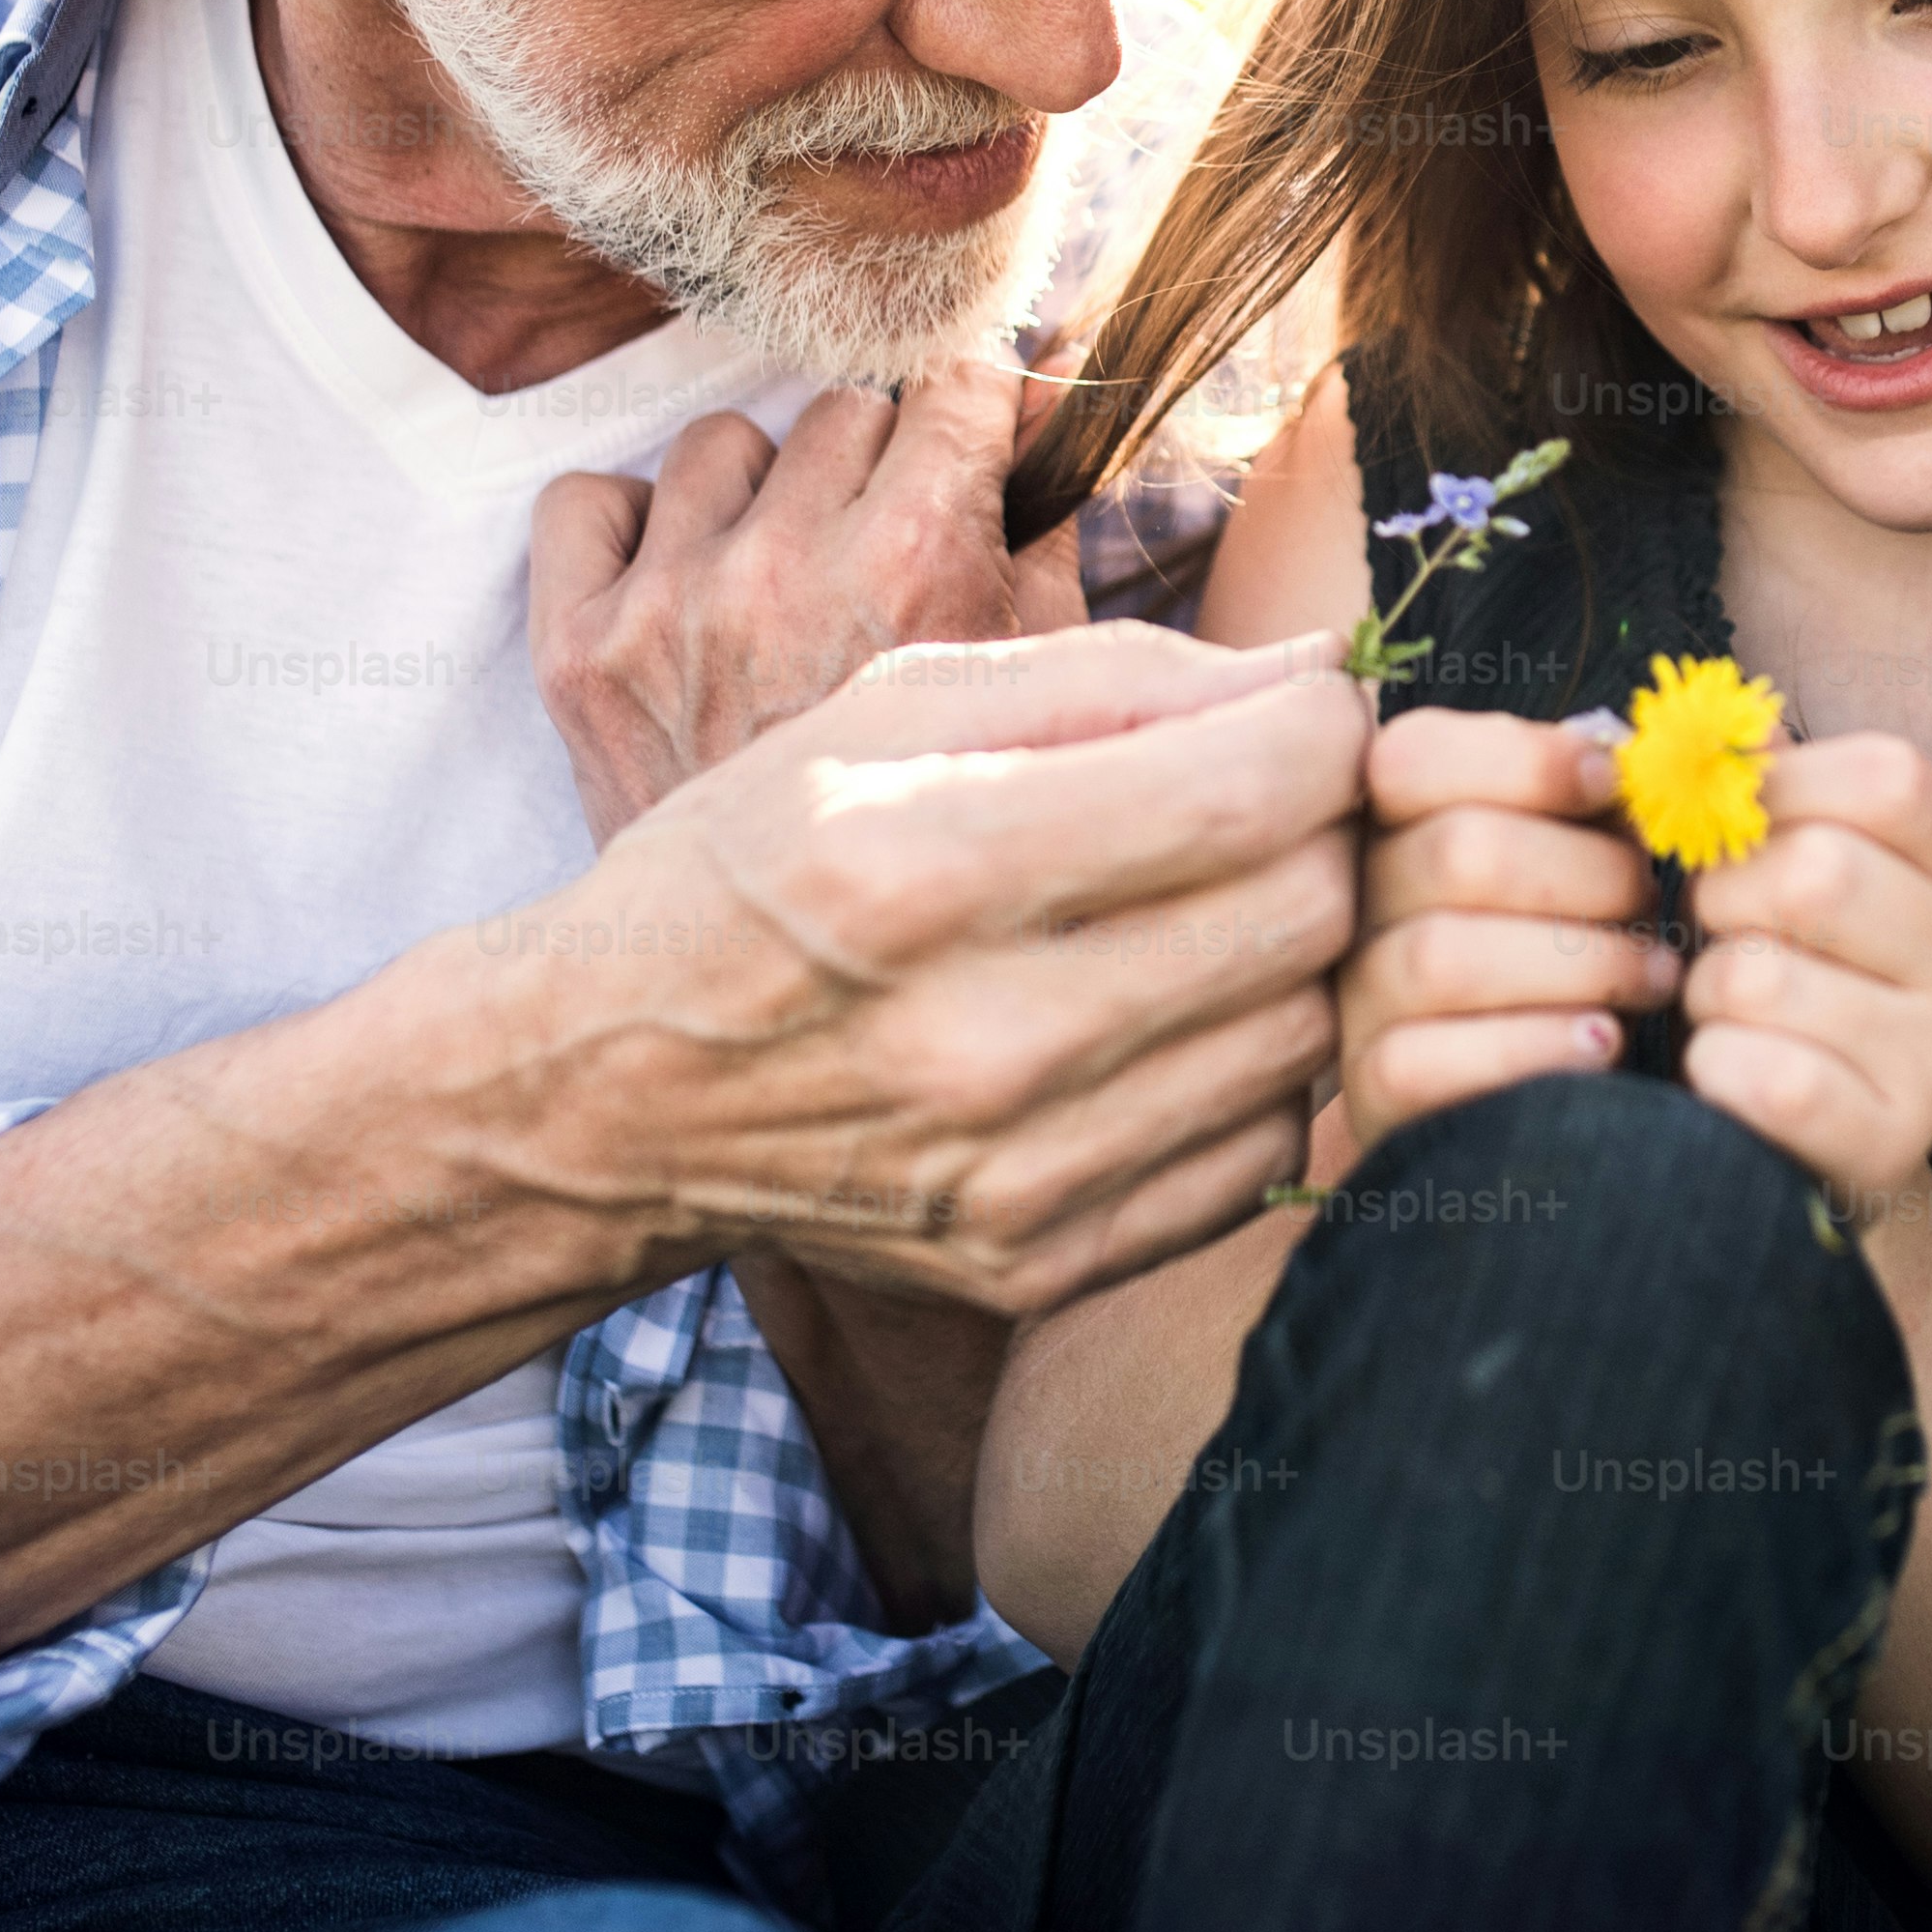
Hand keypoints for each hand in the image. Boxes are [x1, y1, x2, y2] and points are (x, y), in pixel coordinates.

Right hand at [443, 620, 1363, 1318]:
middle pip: (1310, 913)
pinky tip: (1170, 1019)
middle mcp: (978, 1040)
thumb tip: (1321, 666)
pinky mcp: (1041, 1265)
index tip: (1298, 708)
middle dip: (1325, 831)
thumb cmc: (757, 863)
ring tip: (1210, 906)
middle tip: (1266, 802)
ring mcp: (1015, 1176)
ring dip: (1296, 953)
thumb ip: (1117, 675)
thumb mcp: (889, 708)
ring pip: (1304, 1035)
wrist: (607, 1095)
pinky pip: (1259, 1152)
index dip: (1322, 724)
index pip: (1259, 787)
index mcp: (928, 863)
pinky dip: (1248, 1070)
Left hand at [530, 355, 1072, 840]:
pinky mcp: (577, 651)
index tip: (968, 441)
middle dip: (877, 464)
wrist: (798, 980)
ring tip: (786, 591)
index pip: (951, 378)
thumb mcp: (1039, 679)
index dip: (970, 407)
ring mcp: (669, 607)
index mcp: (919, 563)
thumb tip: (1052, 386)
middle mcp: (786, 569)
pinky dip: (630, 530)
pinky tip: (682, 592)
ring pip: (722, 444)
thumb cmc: (945, 829)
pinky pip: (587, 500)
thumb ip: (1047, 522)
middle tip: (885, 553)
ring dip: (761, 498)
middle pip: (843, 405)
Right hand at [1338, 711, 1677, 1147]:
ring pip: (1442, 959)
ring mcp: (1354, 1000)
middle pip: (1457, 853)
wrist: (1536, 1096)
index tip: (1611, 781)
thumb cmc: (1574, 946)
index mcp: (1395, 822)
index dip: (1524, 759)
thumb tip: (1628, 753)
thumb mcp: (1584, 857)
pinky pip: (1427, 1063)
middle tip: (1649, 900)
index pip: (1411, 758)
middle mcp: (1356, 903)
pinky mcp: (1372, 1092)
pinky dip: (1534, 1047)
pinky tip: (1602, 1042)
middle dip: (1586, 871)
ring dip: (1581, 961)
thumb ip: (1599, 798)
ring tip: (1655, 975)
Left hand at [1683, 733, 1931, 1222]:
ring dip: (1708, 990)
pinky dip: (1712, 1065)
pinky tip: (1737, 1069)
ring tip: (1736, 1010)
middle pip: (1815, 873)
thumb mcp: (1793, 860)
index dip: (1782, 788)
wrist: (1814, 1133)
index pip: (1885, 777)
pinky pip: (1756, 1071)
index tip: (1747, 826)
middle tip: (1725, 926)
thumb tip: (1724, 727)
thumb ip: (1767, 788)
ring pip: (1762, 976)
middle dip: (1726, 896)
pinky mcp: (1888, 1137)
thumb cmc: (1793, 968)